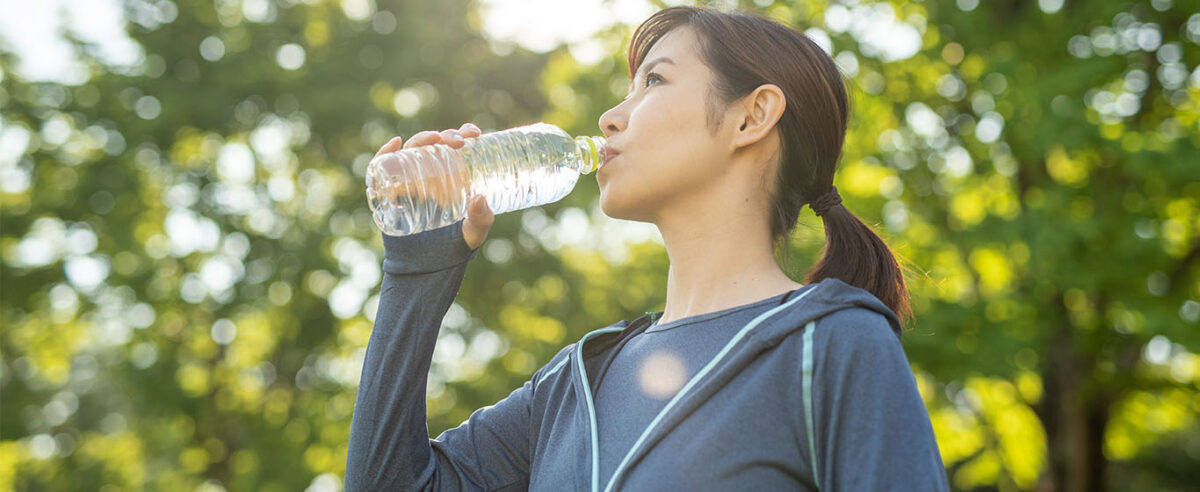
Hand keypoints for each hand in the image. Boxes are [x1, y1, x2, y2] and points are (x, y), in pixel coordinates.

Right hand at [374, 123, 493, 250]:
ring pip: (412, 151)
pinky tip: (395, 143)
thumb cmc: (452, 248)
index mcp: (452, 176)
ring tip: (433, 139)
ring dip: (421, 139)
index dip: (464, 133)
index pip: (457, 147)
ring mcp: (408, 181)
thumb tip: (480, 197)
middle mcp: (430, 174)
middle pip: (435, 145)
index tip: (475, 134)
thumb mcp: (473, 233)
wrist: (425, 270)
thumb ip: (480, 219)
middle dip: (446, 136)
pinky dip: (385, 153)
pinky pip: (382, 168)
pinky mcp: (388, 193)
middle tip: (457, 142)